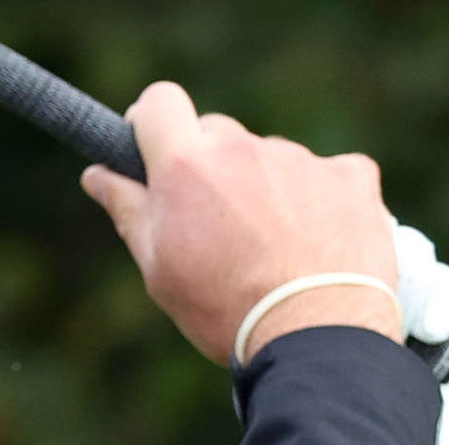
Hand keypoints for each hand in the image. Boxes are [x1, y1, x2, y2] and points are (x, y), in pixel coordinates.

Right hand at [80, 83, 402, 364]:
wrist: (317, 338)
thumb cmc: (226, 310)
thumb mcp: (160, 270)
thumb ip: (128, 210)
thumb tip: (97, 174)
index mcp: (187, 166)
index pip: (160, 102)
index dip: (153, 123)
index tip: (154, 150)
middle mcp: (243, 148)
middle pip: (217, 134)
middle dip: (211, 168)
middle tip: (217, 227)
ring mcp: (301, 159)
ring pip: (272, 159)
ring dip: (267, 189)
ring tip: (276, 252)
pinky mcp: (351, 176)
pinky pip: (330, 174)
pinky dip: (324, 201)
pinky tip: (321, 244)